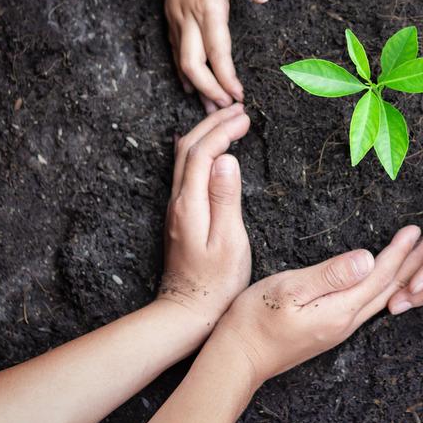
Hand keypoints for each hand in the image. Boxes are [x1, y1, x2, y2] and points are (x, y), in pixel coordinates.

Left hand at [158, 105, 252, 327]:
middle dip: (213, 123)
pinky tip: (211, 151)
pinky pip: (186, 170)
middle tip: (239, 110)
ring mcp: (177, 208)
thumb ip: (226, 198)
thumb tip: (226, 158)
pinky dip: (201, 151)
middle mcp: (178, 201)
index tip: (245, 118)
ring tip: (229, 121)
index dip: (223, 130)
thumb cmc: (215, 283)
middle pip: (189, 148)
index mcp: (190, 204)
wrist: (187, 312)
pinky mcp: (180, 216)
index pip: (203, 152)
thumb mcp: (229, 241)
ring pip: (185, 157)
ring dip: (206, 134)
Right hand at [166, 0, 269, 110]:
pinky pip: (175, 52)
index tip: (238, 96)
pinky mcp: (171, 17)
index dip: (225, 77)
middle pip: (192, 64)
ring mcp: (177, 19)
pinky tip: (192, 86)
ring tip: (210, 108)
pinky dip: (184, 72)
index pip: (217, 51)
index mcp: (208, 7)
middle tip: (225, 108)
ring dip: (196, 86)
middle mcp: (189, 17)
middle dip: (208, 90)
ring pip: (181, 62)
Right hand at [212, 226, 422, 383]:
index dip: (400, 251)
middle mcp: (345, 322)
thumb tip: (367, 259)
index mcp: (339, 310)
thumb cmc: (254, 321)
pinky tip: (389, 284)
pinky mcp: (330, 329)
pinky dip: (387, 288)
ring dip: (405, 274)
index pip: (379, 275)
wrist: (236, 358)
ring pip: (382, 297)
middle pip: (389, 287)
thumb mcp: (288, 290)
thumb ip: (329, 275)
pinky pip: (369, 305)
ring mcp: (339, 328)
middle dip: (416, 263)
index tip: (417, 230)